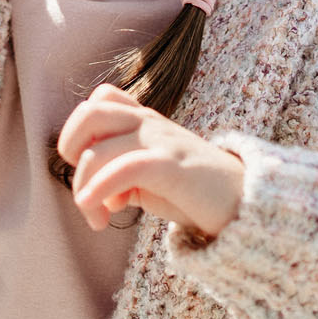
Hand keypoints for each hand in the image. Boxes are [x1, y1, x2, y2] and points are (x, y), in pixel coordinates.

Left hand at [58, 84, 245, 237]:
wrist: (247, 205)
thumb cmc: (196, 193)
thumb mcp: (150, 179)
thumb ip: (120, 178)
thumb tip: (93, 196)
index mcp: (145, 121)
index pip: (98, 100)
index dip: (80, 133)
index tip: (91, 172)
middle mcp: (151, 124)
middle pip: (90, 112)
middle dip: (70, 148)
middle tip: (83, 186)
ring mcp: (162, 142)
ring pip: (99, 149)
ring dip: (84, 188)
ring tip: (97, 218)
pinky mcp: (172, 166)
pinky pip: (124, 168)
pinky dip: (99, 190)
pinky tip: (98, 213)